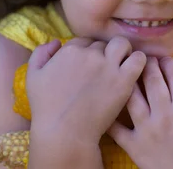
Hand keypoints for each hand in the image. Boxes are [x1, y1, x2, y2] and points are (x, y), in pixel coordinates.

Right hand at [26, 37, 146, 145]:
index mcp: (70, 50)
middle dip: (104, 53)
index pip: (85, 40)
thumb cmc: (46, 107)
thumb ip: (40, 53)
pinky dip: (139, 61)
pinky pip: (139, 59)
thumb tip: (56, 42)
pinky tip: (133, 71)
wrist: (65, 132)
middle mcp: (90, 54)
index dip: (87, 51)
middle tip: (104, 68)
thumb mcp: (33, 76)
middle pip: (103, 43)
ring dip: (123, 51)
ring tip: (121, 64)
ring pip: (123, 44)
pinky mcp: (123, 80)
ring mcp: (108, 66)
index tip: (88, 65)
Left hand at [108, 57, 172, 168]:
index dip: (168, 62)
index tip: (164, 58)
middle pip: (151, 80)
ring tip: (126, 72)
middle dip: (147, 64)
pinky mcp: (134, 146)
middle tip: (144, 58)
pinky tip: (106, 102)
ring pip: (132, 96)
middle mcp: (164, 114)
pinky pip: (116, 128)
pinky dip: (110, 115)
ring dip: (128, 80)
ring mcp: (146, 129)